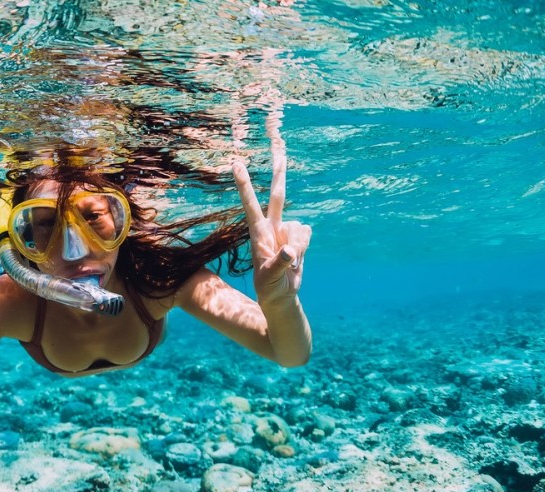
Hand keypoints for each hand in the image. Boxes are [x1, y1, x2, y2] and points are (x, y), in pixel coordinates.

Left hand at [232, 158, 310, 307]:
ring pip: (300, 227)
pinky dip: (304, 248)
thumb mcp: (270, 280)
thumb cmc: (269, 288)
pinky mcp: (298, 236)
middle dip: (279, 169)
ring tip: (287, 265)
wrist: (281, 296)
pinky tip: (295, 260)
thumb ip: (279, 263)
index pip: (250, 204)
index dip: (245, 184)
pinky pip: (307, 234)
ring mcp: (286, 231)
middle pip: (278, 194)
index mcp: (258, 233)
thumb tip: (290, 250)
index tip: (236, 164)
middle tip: (279, 142)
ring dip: (298, 248)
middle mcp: (272, 226)